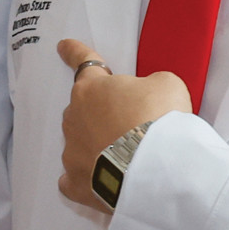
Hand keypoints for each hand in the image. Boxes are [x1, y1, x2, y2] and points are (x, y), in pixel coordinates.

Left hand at [57, 39, 188, 208]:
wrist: (156, 167)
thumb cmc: (159, 118)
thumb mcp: (165, 85)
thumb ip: (149, 84)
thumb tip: (146, 98)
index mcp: (92, 88)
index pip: (82, 62)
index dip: (74, 52)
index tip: (63, 46)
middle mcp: (74, 117)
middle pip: (84, 108)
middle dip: (102, 113)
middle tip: (132, 125)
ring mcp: (71, 151)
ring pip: (80, 142)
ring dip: (98, 145)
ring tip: (127, 157)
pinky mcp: (75, 181)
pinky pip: (73, 177)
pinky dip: (86, 177)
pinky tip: (100, 182)